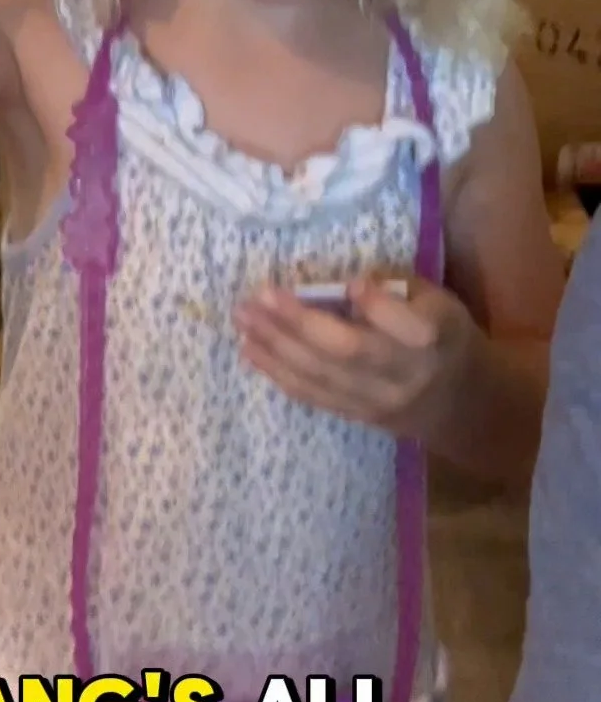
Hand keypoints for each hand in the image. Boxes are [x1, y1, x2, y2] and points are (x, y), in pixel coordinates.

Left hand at [234, 276, 478, 439]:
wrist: (459, 401)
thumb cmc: (443, 333)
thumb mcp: (437, 302)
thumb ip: (397, 292)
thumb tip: (340, 285)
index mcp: (435, 339)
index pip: (410, 330)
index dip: (381, 309)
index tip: (353, 285)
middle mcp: (404, 375)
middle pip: (348, 353)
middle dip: (298, 324)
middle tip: (257, 298)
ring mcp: (377, 401)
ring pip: (322, 377)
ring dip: (275, 348)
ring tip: (242, 320)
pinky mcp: (357, 416)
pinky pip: (313, 396)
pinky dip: (278, 373)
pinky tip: (250, 351)